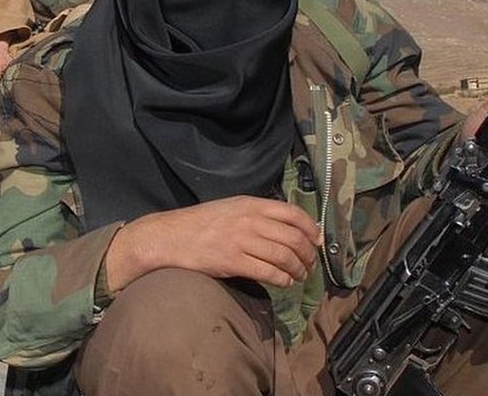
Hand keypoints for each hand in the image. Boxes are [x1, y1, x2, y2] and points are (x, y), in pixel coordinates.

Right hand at [105, 195, 322, 291]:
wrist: (170, 237)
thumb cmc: (201, 223)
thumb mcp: (231, 207)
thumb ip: (257, 214)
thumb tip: (286, 227)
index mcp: (251, 204)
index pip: (292, 213)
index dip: (311, 229)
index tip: (317, 241)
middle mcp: (250, 220)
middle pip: (293, 237)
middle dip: (308, 254)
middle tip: (310, 265)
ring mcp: (241, 240)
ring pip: (284, 256)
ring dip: (298, 269)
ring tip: (299, 276)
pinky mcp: (233, 262)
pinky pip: (268, 272)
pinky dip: (282, 279)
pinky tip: (284, 282)